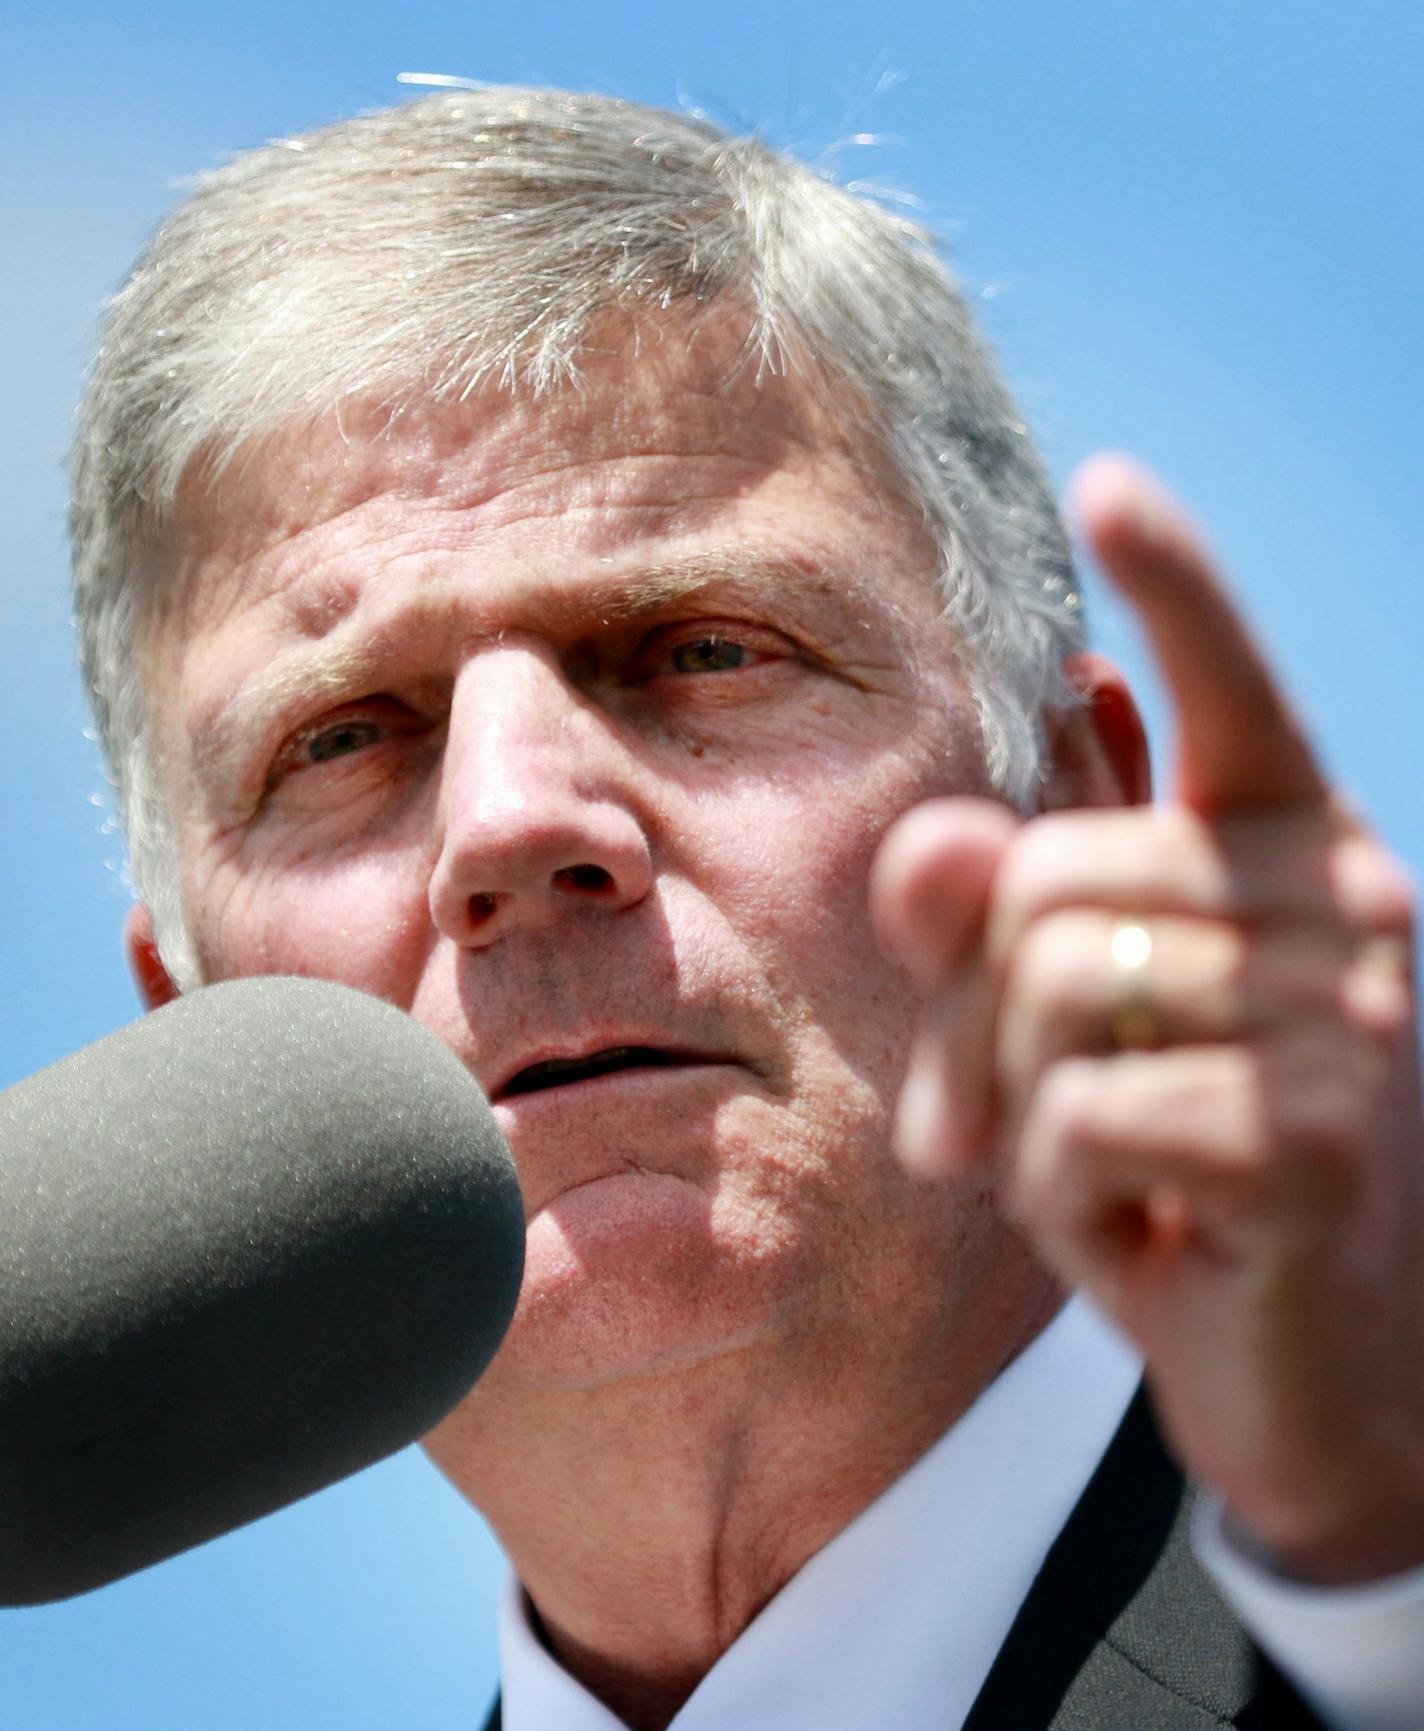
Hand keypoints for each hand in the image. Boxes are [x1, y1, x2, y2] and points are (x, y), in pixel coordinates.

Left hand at [872, 455, 1423, 1583]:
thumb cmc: (1182, 1170)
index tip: (1108, 481)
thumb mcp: (1070, 1040)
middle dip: (971, 1019)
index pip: (1236, 692)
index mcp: (1287, 851)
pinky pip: (1078, 1118)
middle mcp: (1344, 898)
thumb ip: (998, 926)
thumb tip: (932, 837)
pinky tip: (1146, 1235)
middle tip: (985, 1120)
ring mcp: (1349, 1016)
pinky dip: (1061, 1196)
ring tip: (1088, 1173)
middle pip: (1040, 881)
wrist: (1323, 1377)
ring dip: (1014, 1113)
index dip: (1178, 586)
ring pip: (1046, 990)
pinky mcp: (1321, 1142)